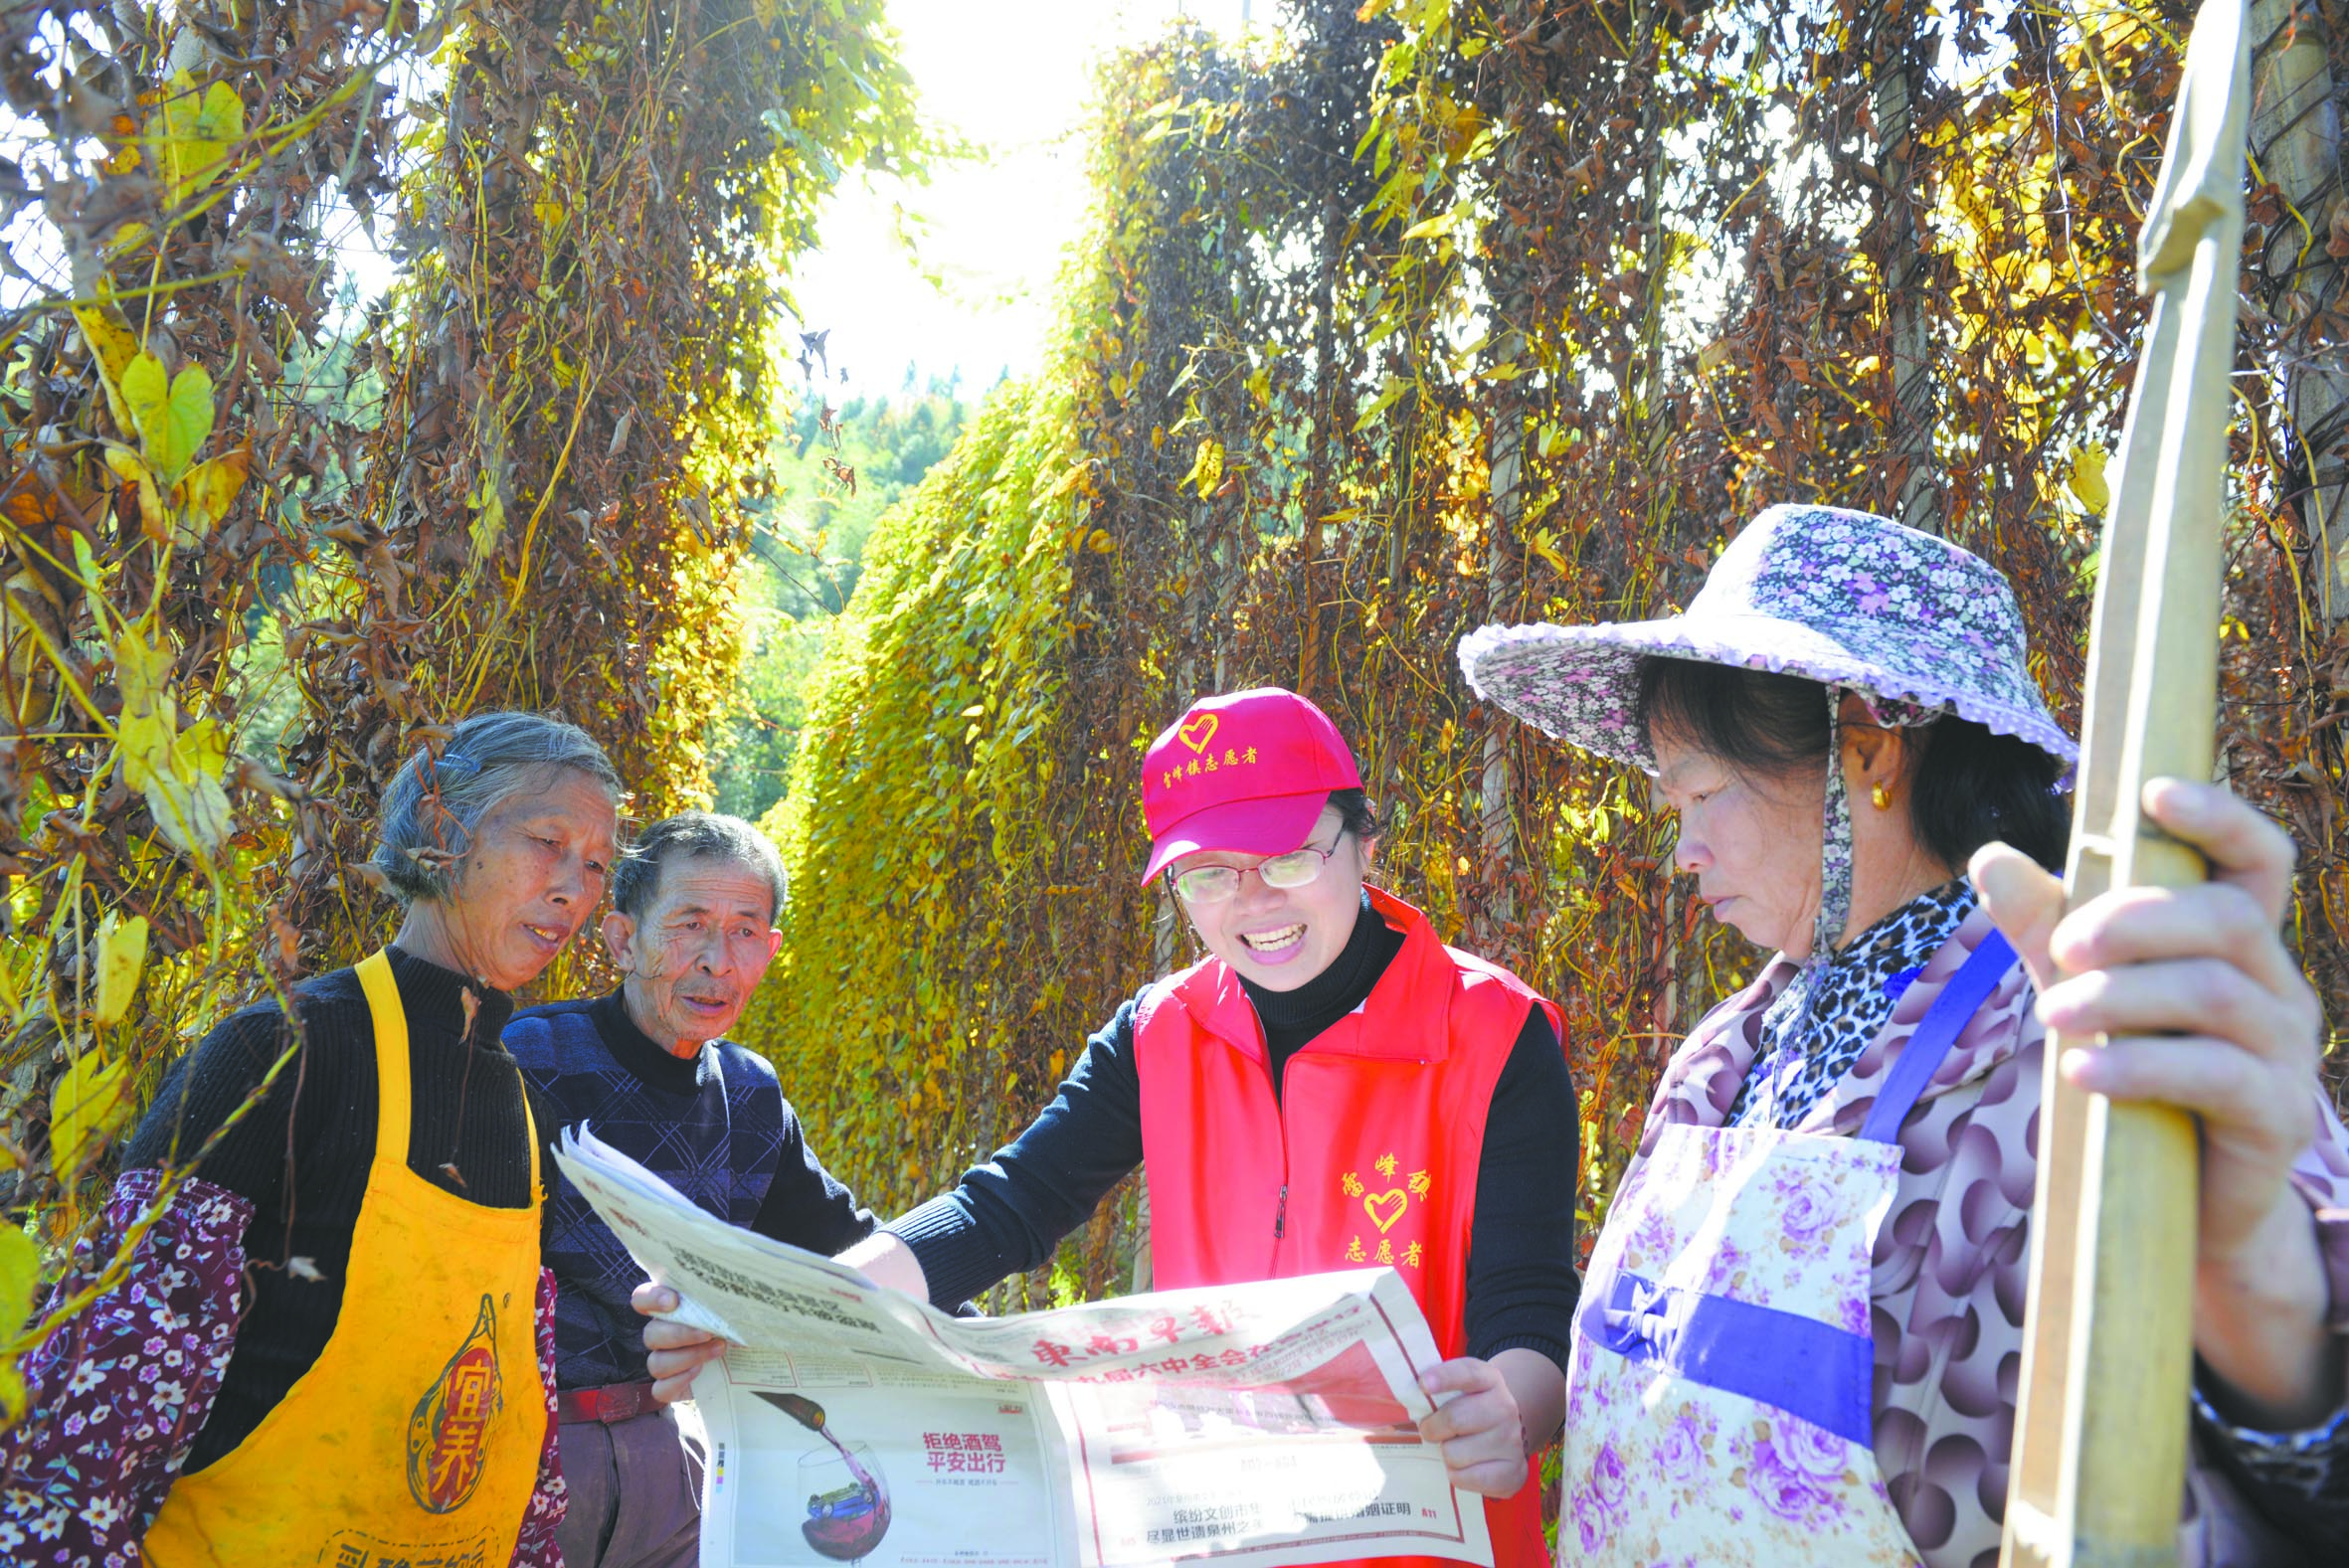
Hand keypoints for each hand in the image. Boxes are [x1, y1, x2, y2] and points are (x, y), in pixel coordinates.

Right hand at [631, 1280, 729, 1403]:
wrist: (749, 1362)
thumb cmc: (738, 1325)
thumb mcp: (736, 1305)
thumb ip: (728, 1294)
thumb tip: (740, 1285)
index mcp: (670, 1308)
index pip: (642, 1298)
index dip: (651, 1298)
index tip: (673, 1300)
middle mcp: (662, 1334)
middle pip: (650, 1334)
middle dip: (679, 1334)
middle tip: (708, 1333)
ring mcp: (664, 1362)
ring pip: (656, 1363)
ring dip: (687, 1357)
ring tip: (717, 1350)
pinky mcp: (670, 1387)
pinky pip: (660, 1389)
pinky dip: (677, 1382)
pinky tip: (699, 1372)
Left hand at [1416, 1357, 1529, 1497]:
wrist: (1507, 1435)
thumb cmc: (1471, 1410)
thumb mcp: (1460, 1389)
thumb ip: (1437, 1387)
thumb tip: (1408, 1395)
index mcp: (1490, 1380)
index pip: (1468, 1373)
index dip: (1444, 1378)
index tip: (1423, 1384)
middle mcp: (1505, 1407)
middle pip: (1454, 1419)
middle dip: (1432, 1428)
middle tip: (1430, 1430)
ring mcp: (1512, 1441)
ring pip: (1454, 1454)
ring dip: (1446, 1453)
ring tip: (1455, 1448)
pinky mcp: (1513, 1473)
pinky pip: (1464, 1478)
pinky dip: (1457, 1475)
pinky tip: (1466, 1465)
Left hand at [1973, 777, 2340, 1425]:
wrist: (2177, 1199)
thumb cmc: (2133, 1073)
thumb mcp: (2081, 989)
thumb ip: (2044, 927)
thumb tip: (1991, 856)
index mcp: (2237, 942)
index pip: (2256, 859)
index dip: (2218, 816)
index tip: (2152, 792)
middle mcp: (2275, 985)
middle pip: (2229, 919)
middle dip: (2138, 920)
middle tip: (2061, 947)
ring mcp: (2285, 1051)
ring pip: (2218, 994)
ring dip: (2124, 996)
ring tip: (2051, 1013)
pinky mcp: (2276, 1117)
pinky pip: (2219, 1076)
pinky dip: (2142, 1066)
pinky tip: (2082, 1071)